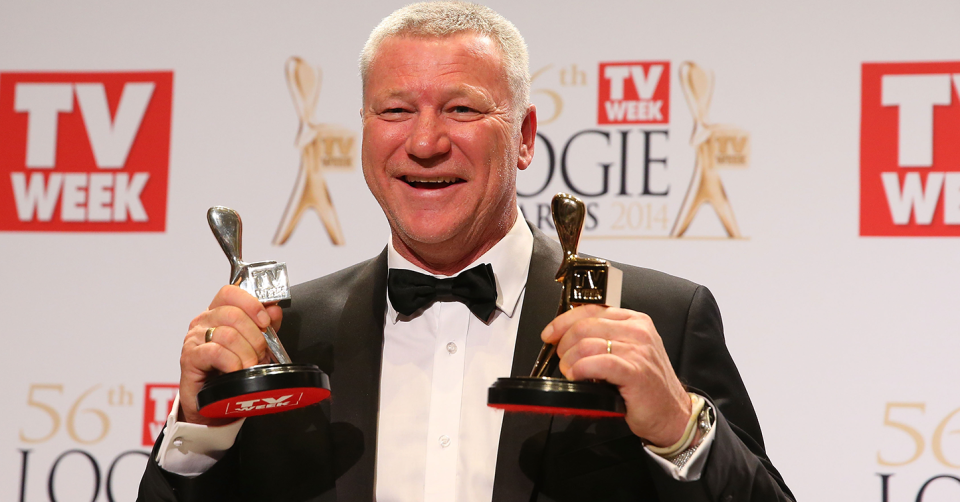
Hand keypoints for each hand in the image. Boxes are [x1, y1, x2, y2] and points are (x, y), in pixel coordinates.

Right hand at [178, 285, 281, 425]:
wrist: (211, 404)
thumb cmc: (230, 371)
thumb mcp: (253, 344)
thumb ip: (264, 325)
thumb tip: (274, 308)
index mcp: (217, 312)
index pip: (230, 292)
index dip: (252, 303)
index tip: (266, 321)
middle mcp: (203, 321)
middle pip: (233, 314)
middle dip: (255, 335)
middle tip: (261, 353)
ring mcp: (194, 339)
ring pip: (227, 334)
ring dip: (247, 353)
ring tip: (251, 366)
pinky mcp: (189, 358)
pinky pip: (216, 352)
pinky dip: (233, 362)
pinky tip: (237, 371)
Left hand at [541, 304, 691, 446]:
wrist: (672, 414)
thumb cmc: (647, 386)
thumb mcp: (628, 352)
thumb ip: (605, 338)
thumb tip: (568, 336)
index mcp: (635, 321)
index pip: (591, 310)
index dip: (563, 321)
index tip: (549, 334)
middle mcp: (638, 332)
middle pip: (585, 325)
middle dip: (564, 343)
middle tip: (562, 360)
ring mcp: (639, 351)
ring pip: (588, 344)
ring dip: (570, 360)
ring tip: (570, 372)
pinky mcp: (636, 372)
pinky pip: (600, 363)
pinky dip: (581, 369)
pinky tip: (578, 376)